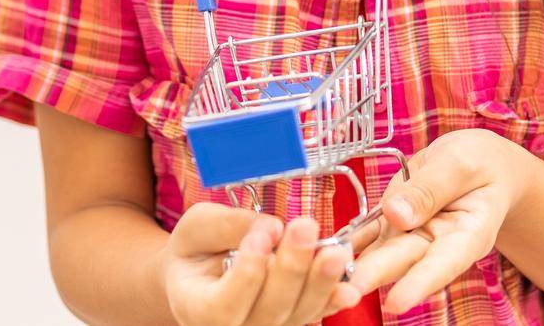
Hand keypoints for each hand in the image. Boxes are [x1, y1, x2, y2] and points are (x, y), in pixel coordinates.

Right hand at [161, 203, 363, 324]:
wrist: (200, 275)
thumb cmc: (194, 251)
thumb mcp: (195, 228)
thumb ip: (227, 226)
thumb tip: (273, 226)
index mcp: (196, 308)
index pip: (222, 306)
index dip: (247, 274)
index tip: (263, 236)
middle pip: (268, 311)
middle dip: (291, 268)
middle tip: (305, 227)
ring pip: (296, 315)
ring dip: (320, 283)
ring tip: (335, 251)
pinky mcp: (290, 321)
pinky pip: (314, 314)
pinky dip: (332, 299)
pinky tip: (348, 285)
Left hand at [344, 128, 531, 315]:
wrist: (480, 162)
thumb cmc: (481, 162)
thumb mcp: (461, 164)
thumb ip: (432, 188)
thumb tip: (396, 214)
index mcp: (470, 233)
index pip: (445, 262)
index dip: (420, 283)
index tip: (396, 302)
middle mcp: (439, 243)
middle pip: (406, 259)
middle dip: (376, 274)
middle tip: (348, 287)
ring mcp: (414, 235)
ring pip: (382, 251)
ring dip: (355, 263)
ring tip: (327, 271)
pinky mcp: (394, 223)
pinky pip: (370, 234)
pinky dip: (349, 241)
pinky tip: (323, 249)